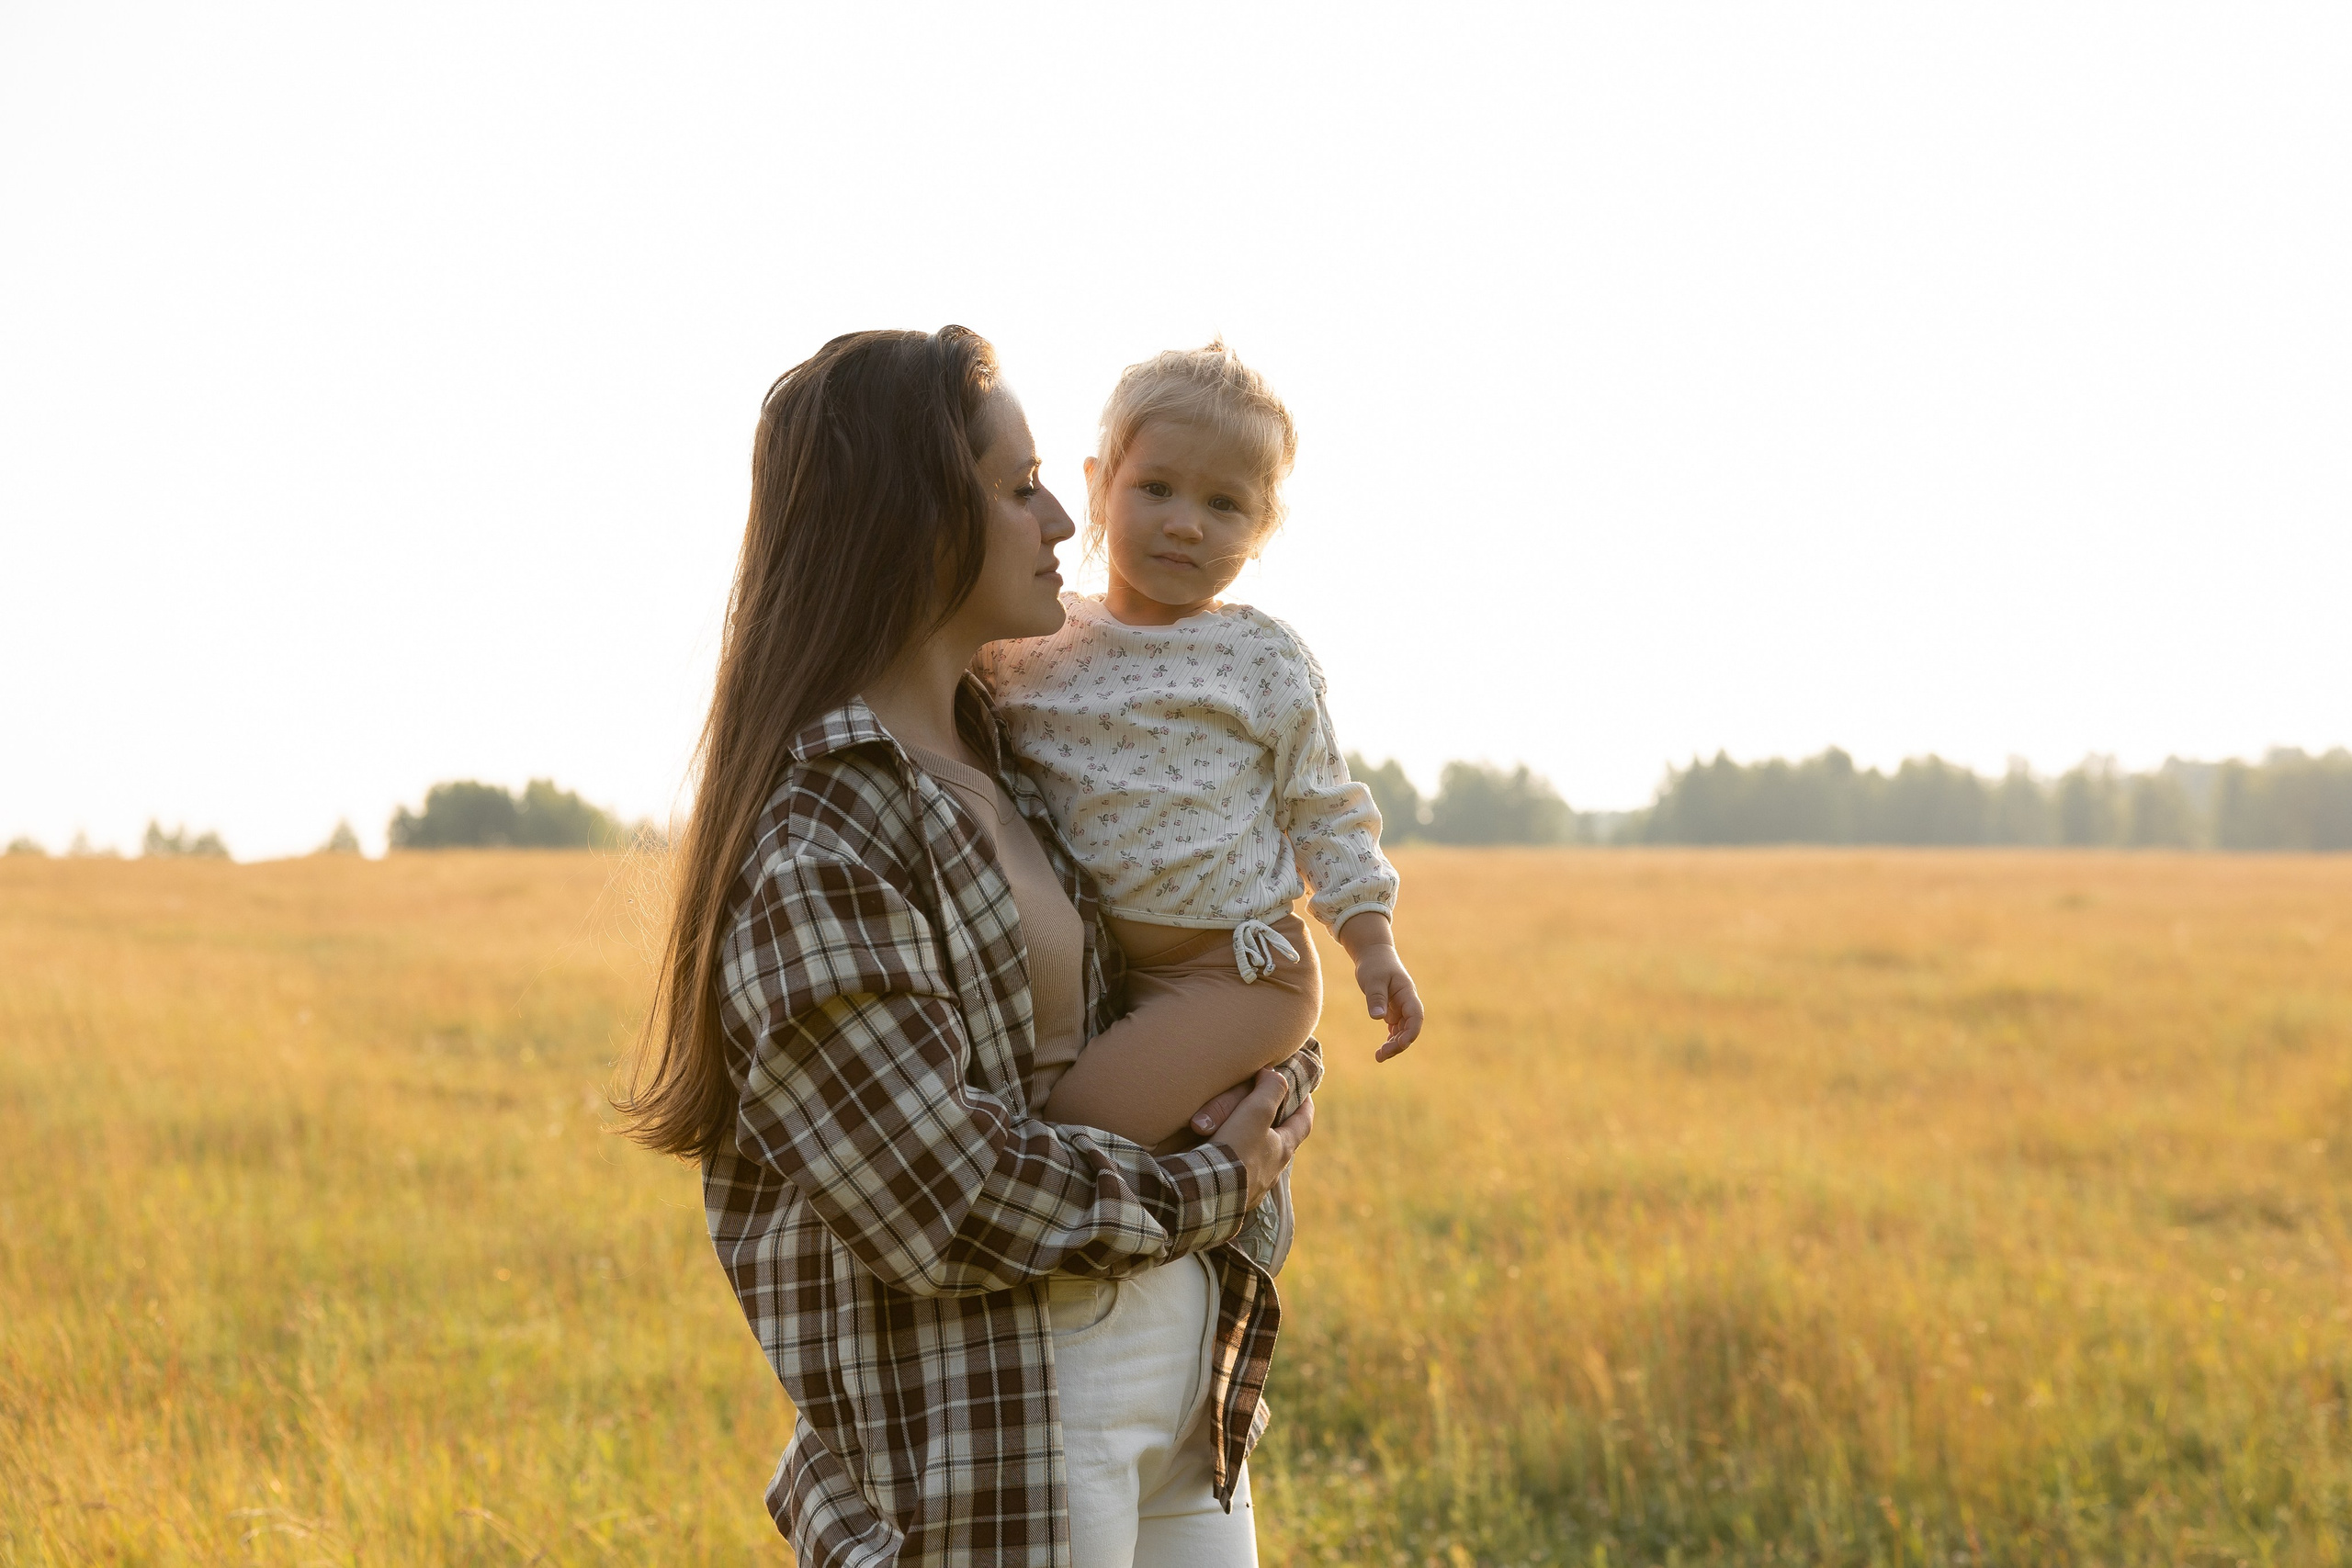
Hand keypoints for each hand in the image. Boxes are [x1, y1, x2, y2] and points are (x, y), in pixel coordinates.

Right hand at [1205, 1068, 1313, 1209]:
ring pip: (1260, 1164)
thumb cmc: (1236, 1149)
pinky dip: (1235, 1168)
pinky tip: (1223, 1165)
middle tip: (1268, 1115)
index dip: (1305, 1106)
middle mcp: (1273, 1172)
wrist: (1207, 1194)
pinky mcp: (1234, 1199)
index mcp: (1283, 1150)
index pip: (1303, 1123)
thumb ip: (1270, 1089)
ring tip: (1241, 1139)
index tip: (1305, 1094)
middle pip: (1282, 1145)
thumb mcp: (1256, 1112)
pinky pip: (1239, 1180)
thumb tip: (1275, 1075)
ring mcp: (1255, 1188)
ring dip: (1255, 1150)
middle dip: (1277, 1129)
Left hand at [1336, 912, 1422, 1060]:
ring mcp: (1401, 1007)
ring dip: (1394, 1044)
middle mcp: (1407, 1002)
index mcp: (1407, 993)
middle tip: (1381, 1055)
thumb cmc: (1374, 965)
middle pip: (1409, 1028)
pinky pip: (1395, 1029)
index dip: (1411, 1031)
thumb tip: (1378, 1018)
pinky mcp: (1393, 1010)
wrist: (1373, 955)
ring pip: (1402, 1031)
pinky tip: (1382, 1050)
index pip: (1415, 1016)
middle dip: (1399, 1044)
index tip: (1401, 1043)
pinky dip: (1391, 1039)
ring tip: (1379, 1056)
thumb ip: (1376, 998)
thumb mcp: (1373, 980)